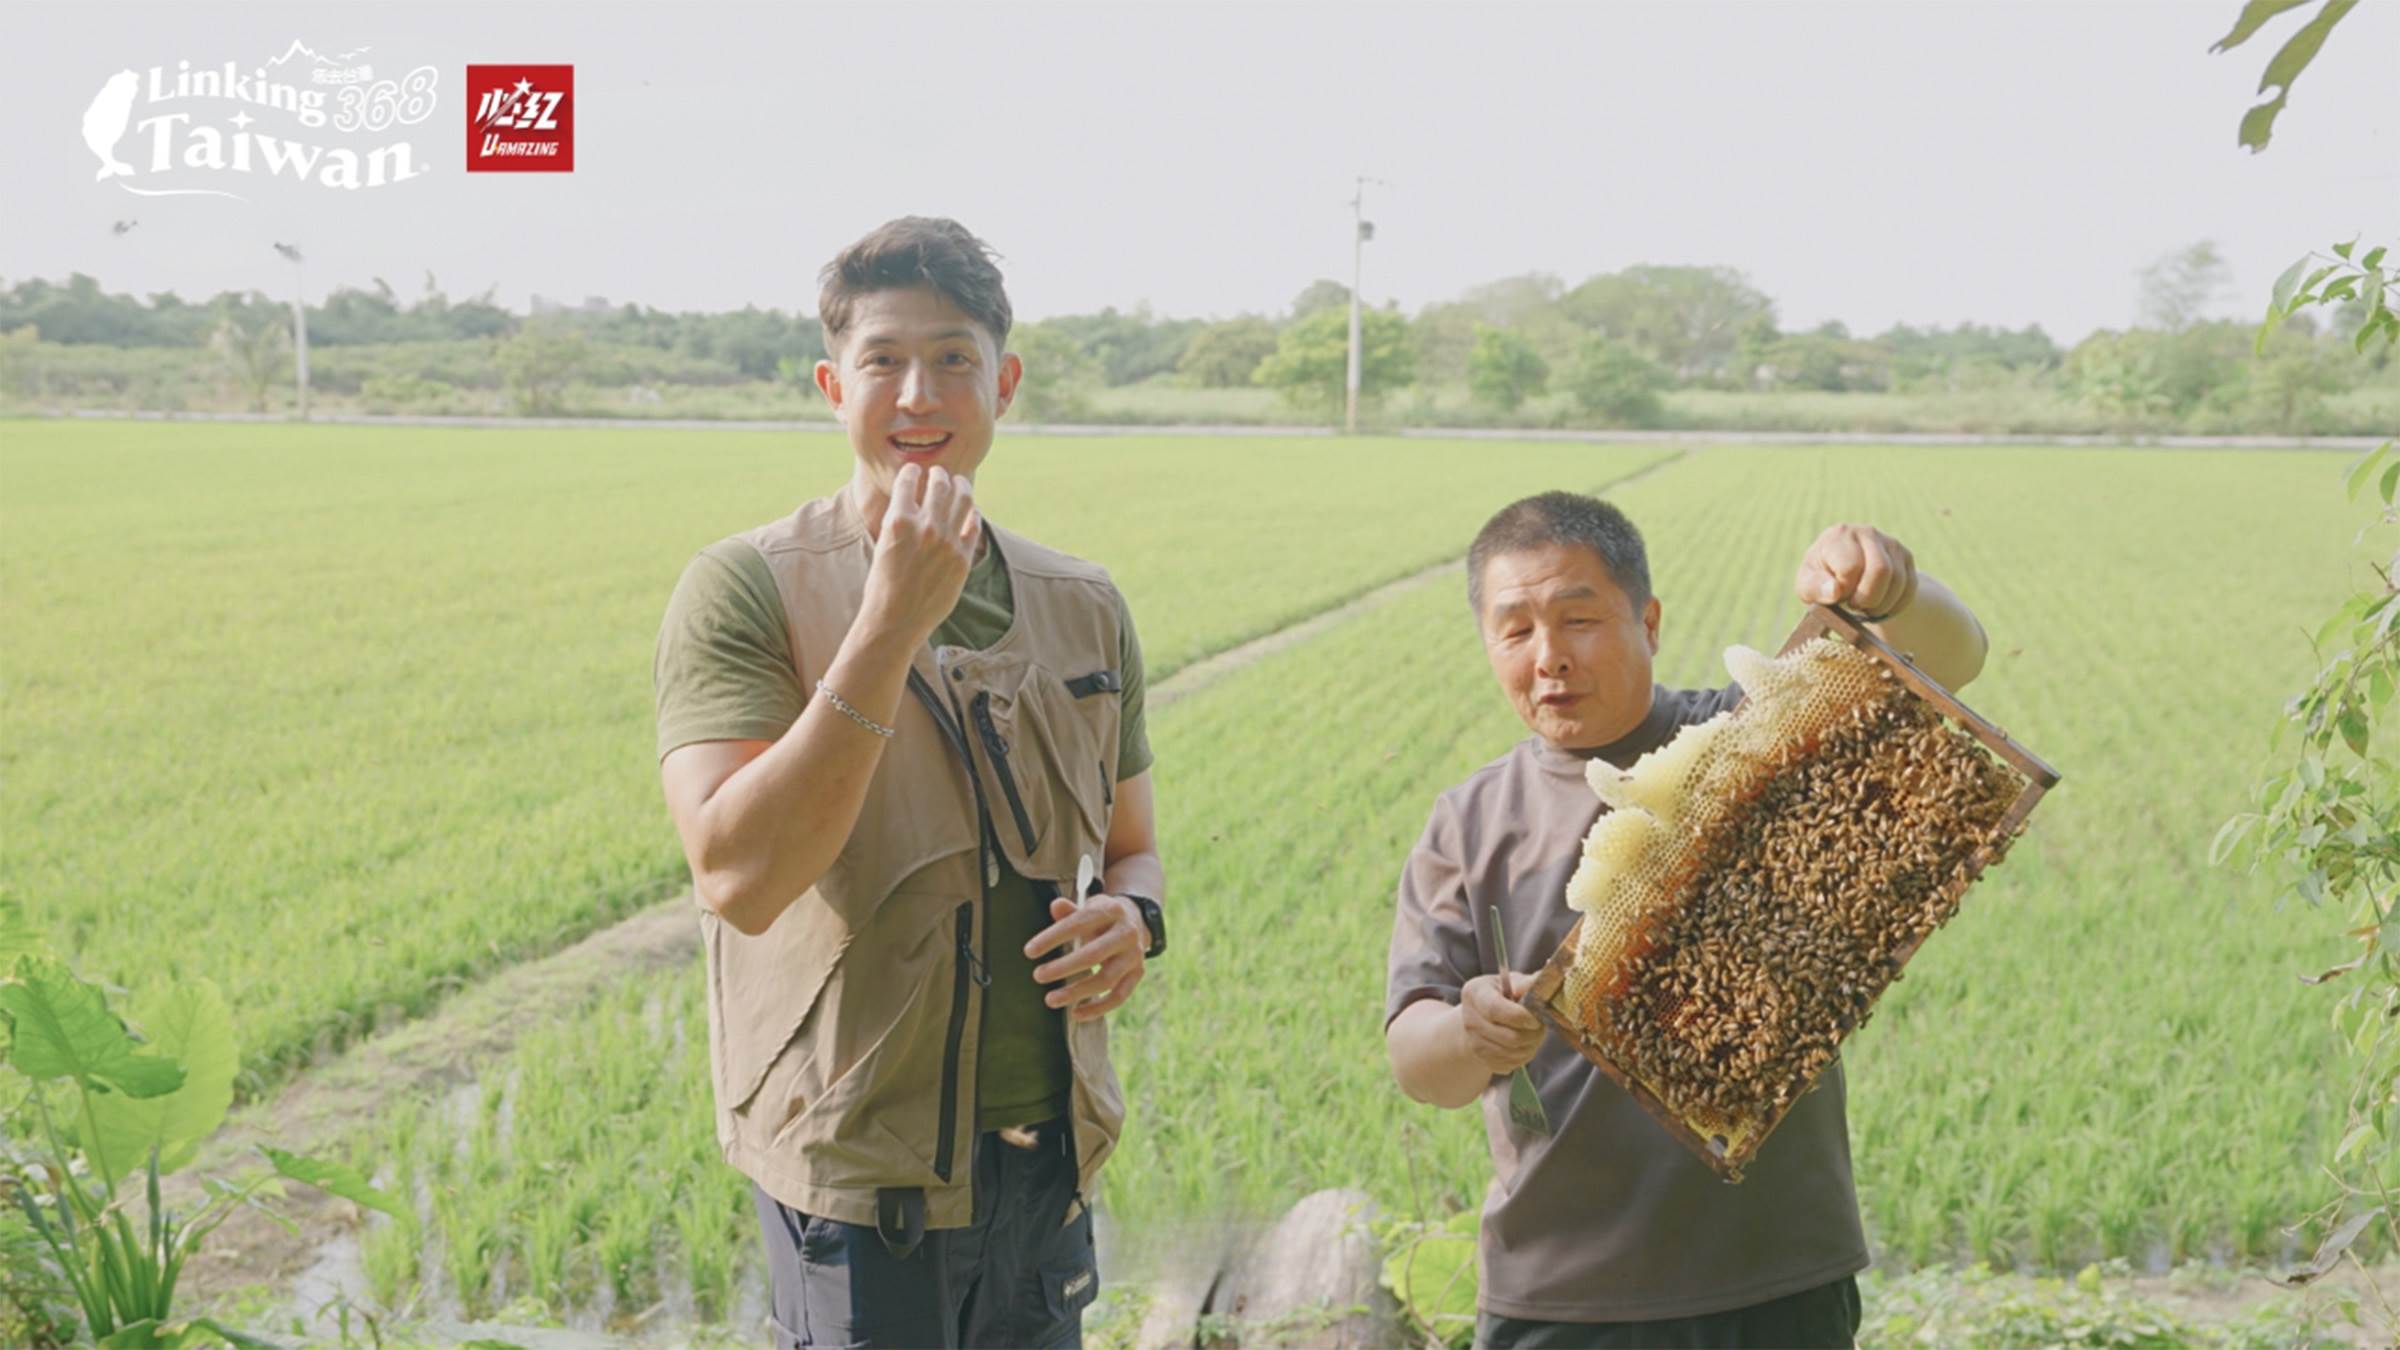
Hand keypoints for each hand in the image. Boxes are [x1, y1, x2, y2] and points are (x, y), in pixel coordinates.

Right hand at [861, 464, 981, 642]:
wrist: (895, 620)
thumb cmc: (882, 584)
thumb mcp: (883, 544)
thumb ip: (901, 521)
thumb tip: (914, 502)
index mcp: (898, 520)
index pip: (909, 479)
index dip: (913, 471)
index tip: (915, 470)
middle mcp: (925, 526)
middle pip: (940, 484)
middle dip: (939, 474)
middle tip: (939, 474)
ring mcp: (947, 542)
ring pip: (963, 498)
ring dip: (961, 486)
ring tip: (959, 484)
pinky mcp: (963, 558)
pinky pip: (974, 524)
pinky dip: (973, 513)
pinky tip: (971, 511)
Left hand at [1027, 894, 1146, 1021]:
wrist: (1136, 922)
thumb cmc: (1101, 917)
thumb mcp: (1087, 907)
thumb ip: (1070, 911)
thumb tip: (1056, 906)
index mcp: (1111, 911)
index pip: (1079, 923)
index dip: (1053, 937)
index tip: (1029, 951)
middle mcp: (1127, 933)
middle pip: (1094, 954)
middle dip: (1063, 967)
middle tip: (1037, 975)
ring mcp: (1134, 956)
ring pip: (1106, 980)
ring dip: (1077, 992)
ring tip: (1050, 999)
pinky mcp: (1137, 974)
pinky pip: (1118, 996)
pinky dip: (1097, 1008)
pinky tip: (1075, 1013)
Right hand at [1460, 972, 1542, 1074]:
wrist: (1482, 1016)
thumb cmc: (1502, 995)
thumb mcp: (1512, 982)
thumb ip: (1527, 983)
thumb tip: (1544, 979)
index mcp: (1474, 993)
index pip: (1496, 1009)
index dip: (1521, 1016)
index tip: (1537, 1018)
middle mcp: (1469, 1020)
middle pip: (1509, 1036)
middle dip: (1533, 1033)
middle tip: (1541, 1025)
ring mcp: (1474, 1043)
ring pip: (1514, 1052)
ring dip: (1532, 1044)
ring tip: (1535, 1032)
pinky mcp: (1483, 1060)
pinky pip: (1512, 1063)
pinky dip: (1525, 1055)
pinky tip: (1525, 1042)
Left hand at [1795, 523, 1916, 619]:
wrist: (1842, 574)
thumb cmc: (1821, 579)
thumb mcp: (1807, 585)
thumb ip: (1815, 588)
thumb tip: (1835, 591)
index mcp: (1839, 535)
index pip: (1851, 567)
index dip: (1846, 590)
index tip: (1838, 596)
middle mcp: (1867, 533)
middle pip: (1880, 571)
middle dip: (1868, 599)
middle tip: (1854, 606)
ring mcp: (1890, 542)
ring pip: (1898, 581)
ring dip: (1882, 605)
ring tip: (1865, 607)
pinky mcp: (1905, 556)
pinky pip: (1910, 587)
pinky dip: (1896, 605)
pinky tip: (1880, 607)